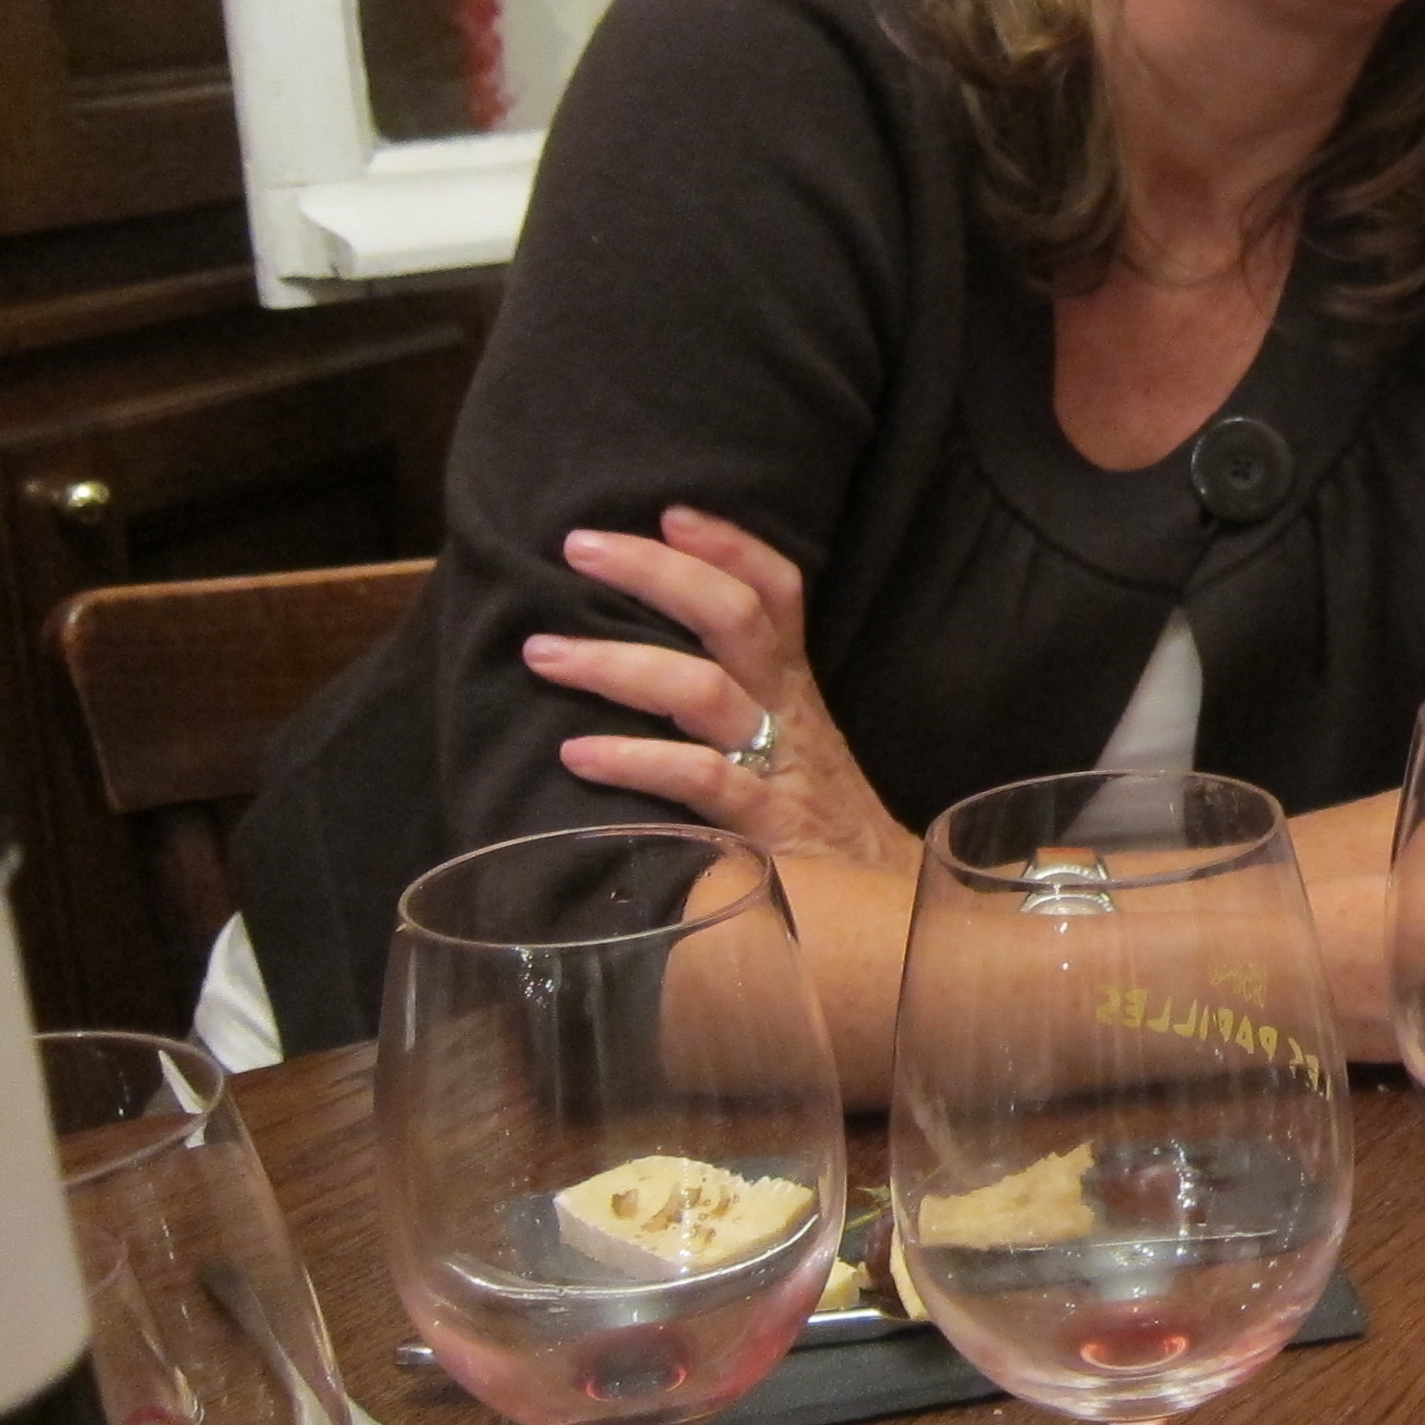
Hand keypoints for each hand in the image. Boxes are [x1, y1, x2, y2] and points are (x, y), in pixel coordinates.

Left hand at [525, 507, 920, 879]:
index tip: (668, 510)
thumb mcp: (789, 748)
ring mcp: (777, 767)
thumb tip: (631, 657)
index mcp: (794, 689)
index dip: (731, 544)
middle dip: (657, 571)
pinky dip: (635, 760)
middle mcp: (788, 713)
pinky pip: (699, 780)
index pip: (779, 592)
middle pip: (736, 616)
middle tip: (576, 547)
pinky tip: (577, 755)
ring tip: (543, 651)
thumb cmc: (815, 829)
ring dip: (618, 661)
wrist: (882, 914)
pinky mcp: (763, 828)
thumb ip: (735, 704)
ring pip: (704, 688)